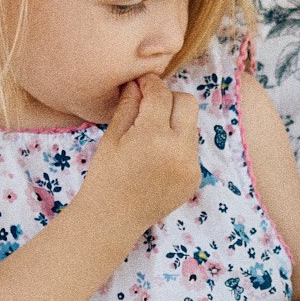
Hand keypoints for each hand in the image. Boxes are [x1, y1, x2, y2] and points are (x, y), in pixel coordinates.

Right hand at [86, 76, 200, 232]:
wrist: (113, 219)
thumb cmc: (105, 176)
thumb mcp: (112, 137)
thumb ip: (129, 105)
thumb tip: (139, 81)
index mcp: (153, 137)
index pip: (161, 94)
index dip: (150, 83)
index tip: (141, 83)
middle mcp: (179, 150)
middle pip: (187, 103)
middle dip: (169, 99)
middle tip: (149, 107)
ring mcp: (191, 166)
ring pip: (191, 126)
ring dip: (175, 123)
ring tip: (151, 137)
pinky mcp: (195, 178)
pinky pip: (191, 149)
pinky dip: (177, 145)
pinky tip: (157, 159)